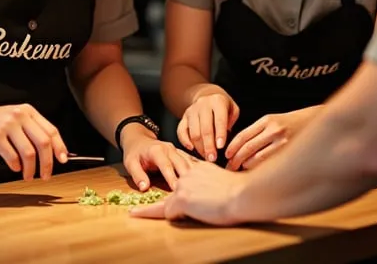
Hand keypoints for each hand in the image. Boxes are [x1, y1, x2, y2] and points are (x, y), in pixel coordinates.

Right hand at [0, 103, 67, 180]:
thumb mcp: (15, 119)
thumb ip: (31, 130)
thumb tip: (53, 151)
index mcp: (28, 111)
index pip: (51, 130)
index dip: (60, 147)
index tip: (63, 161)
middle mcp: (20, 115)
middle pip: (44, 142)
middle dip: (48, 162)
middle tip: (46, 176)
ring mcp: (8, 125)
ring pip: (29, 152)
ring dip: (31, 169)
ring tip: (29, 176)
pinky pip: (12, 157)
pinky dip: (16, 166)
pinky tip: (14, 168)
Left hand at [120, 126, 196, 190]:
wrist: (139, 139)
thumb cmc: (135, 153)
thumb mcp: (130, 163)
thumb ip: (138, 175)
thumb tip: (144, 188)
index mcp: (157, 151)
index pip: (166, 166)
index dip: (172, 178)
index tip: (176, 190)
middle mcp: (169, 149)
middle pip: (181, 163)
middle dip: (187, 177)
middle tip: (193, 190)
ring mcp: (176, 150)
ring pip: (188, 162)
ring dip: (194, 174)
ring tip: (200, 187)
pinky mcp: (180, 153)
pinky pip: (190, 161)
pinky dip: (196, 169)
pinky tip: (204, 178)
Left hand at [129, 161, 247, 224]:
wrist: (242, 194)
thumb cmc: (242, 191)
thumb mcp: (225, 179)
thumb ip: (214, 181)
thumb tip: (214, 189)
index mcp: (201, 167)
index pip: (182, 162)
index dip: (174, 162)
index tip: (168, 158)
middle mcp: (189, 173)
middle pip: (168, 179)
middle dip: (156, 187)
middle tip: (144, 198)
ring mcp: (184, 185)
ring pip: (164, 201)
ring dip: (150, 210)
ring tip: (135, 212)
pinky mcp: (182, 198)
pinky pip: (167, 211)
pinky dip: (158, 216)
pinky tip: (143, 217)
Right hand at [177, 86, 239, 161]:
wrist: (207, 95)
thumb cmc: (223, 107)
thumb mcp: (233, 109)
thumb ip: (232, 121)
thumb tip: (225, 138)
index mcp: (217, 101)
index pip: (219, 119)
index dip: (220, 134)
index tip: (221, 147)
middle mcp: (203, 105)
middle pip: (205, 128)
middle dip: (209, 146)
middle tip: (212, 158)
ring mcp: (191, 111)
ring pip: (193, 132)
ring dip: (199, 147)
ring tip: (206, 157)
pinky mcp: (183, 117)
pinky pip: (181, 131)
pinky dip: (185, 141)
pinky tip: (191, 149)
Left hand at [224, 108, 315, 170]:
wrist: (314, 122)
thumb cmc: (290, 123)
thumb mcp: (272, 121)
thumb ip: (256, 132)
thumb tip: (239, 150)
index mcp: (267, 120)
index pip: (243, 136)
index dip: (232, 148)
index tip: (226, 156)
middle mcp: (274, 130)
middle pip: (248, 148)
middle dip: (236, 160)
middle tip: (229, 168)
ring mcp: (283, 143)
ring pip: (257, 159)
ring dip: (246, 166)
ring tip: (240, 171)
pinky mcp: (289, 153)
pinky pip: (269, 164)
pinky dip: (259, 169)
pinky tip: (255, 172)